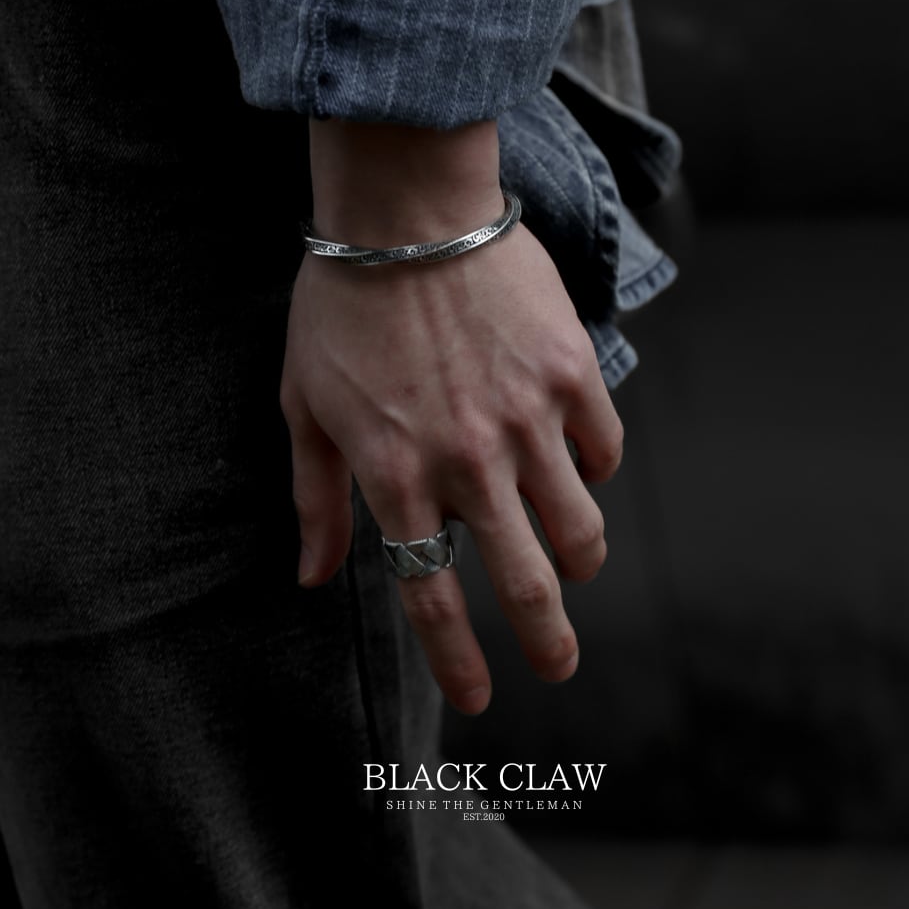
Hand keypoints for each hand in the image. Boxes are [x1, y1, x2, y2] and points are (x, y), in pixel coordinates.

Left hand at [279, 121, 623, 714]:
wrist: (406, 210)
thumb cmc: (343, 305)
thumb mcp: (305, 405)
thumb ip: (316, 499)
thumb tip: (314, 580)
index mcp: (396, 476)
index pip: (432, 597)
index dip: (458, 662)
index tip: (479, 698)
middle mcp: (468, 463)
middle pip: (527, 587)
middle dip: (550, 645)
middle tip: (560, 668)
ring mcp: (528, 420)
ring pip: (581, 530)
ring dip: (580, 562)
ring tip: (575, 564)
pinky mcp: (572, 375)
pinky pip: (604, 451)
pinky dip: (594, 472)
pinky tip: (578, 463)